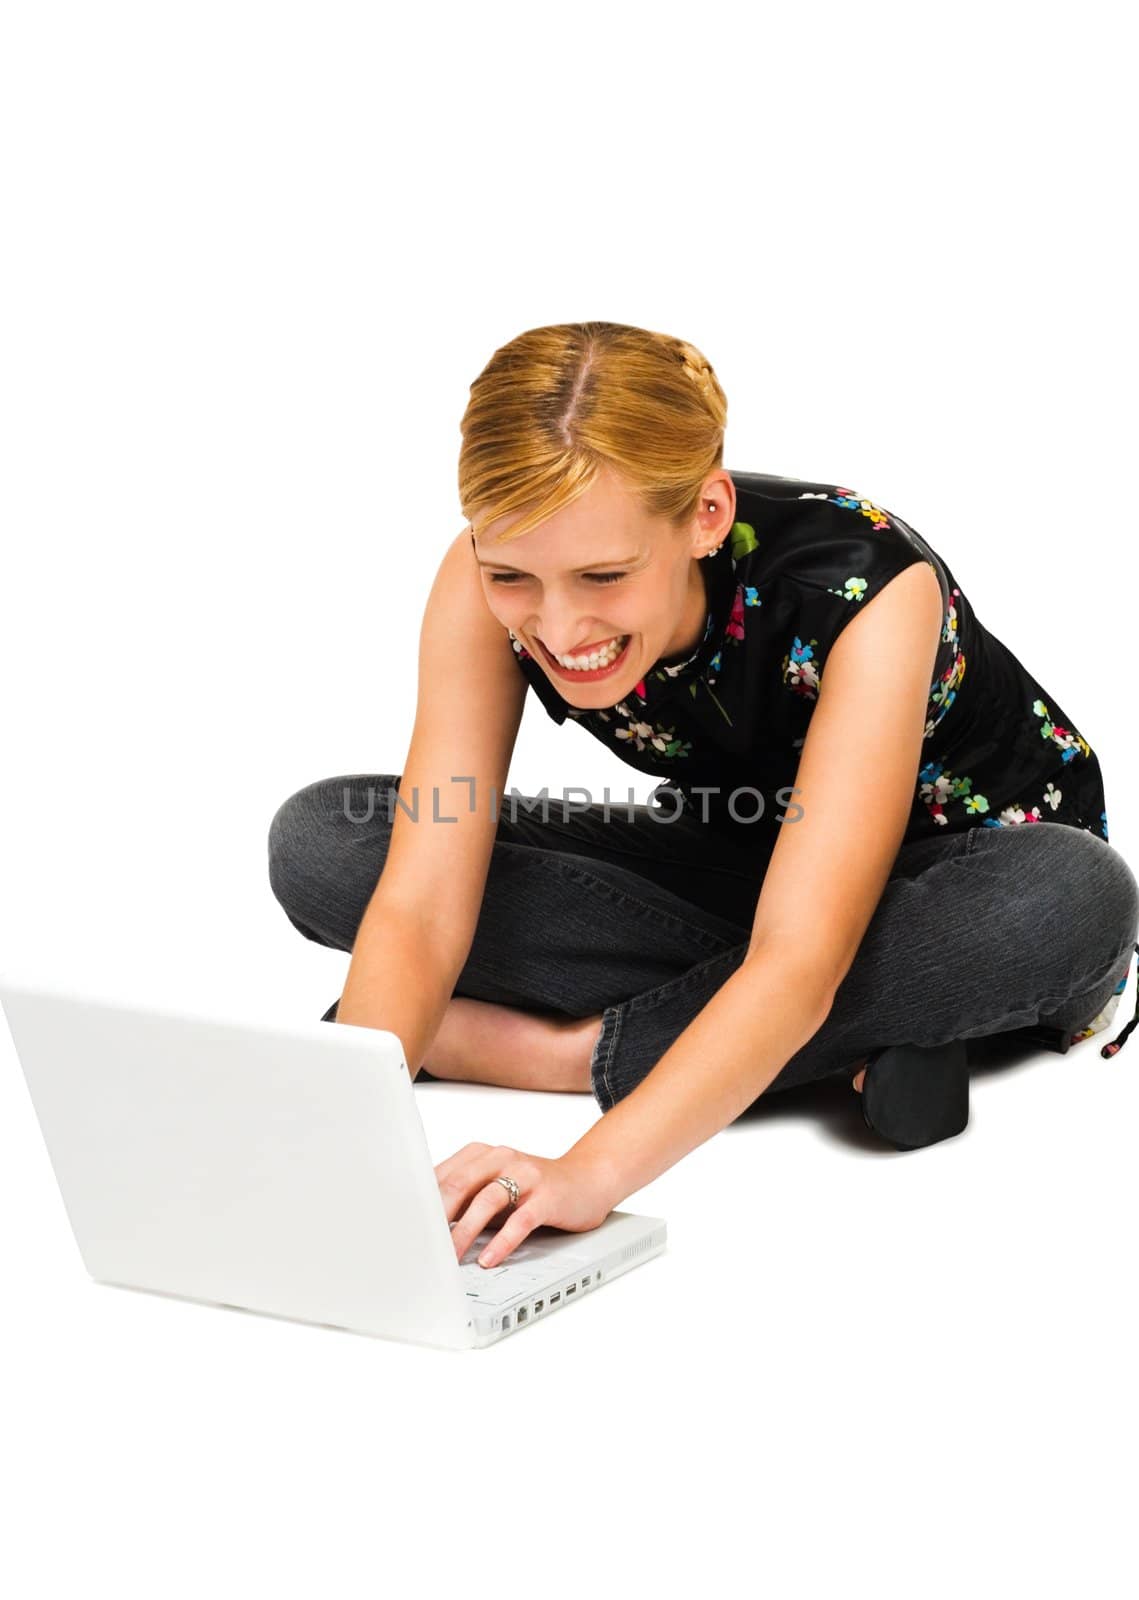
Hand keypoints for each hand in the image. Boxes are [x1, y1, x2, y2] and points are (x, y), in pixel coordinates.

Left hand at [435, 1143, 616, 1267]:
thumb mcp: (494, 1186)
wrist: (587, 1180)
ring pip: (488, 1200)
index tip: (408, 1228)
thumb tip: (424, 1224)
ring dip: (465, 1231)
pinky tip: (490, 1258)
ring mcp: (527, 1175)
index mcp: (482, 1154)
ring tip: (452, 1256)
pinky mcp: (548, 1196)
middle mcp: (503, 1158)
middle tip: (424, 1244)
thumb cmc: (534, 1188)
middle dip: (438, 1217)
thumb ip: (464, 1198)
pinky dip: (503, 1240)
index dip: (423, 1203)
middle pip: (461, 1183)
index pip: (443, 1176)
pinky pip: (522, 1219)